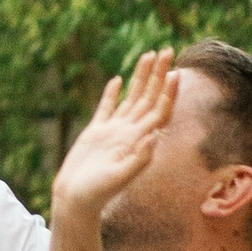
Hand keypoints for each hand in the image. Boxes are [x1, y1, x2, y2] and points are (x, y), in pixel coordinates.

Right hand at [52, 50, 177, 223]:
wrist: (76, 200)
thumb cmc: (97, 193)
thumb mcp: (119, 177)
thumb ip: (139, 159)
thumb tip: (154, 137)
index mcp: (138, 141)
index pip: (158, 110)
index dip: (168, 92)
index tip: (175, 72)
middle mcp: (129, 132)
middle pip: (149, 98)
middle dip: (158, 75)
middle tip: (167, 50)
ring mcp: (113, 131)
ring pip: (131, 97)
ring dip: (141, 77)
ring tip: (149, 55)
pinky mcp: (96, 132)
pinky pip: (107, 107)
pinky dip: (112, 92)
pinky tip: (118, 79)